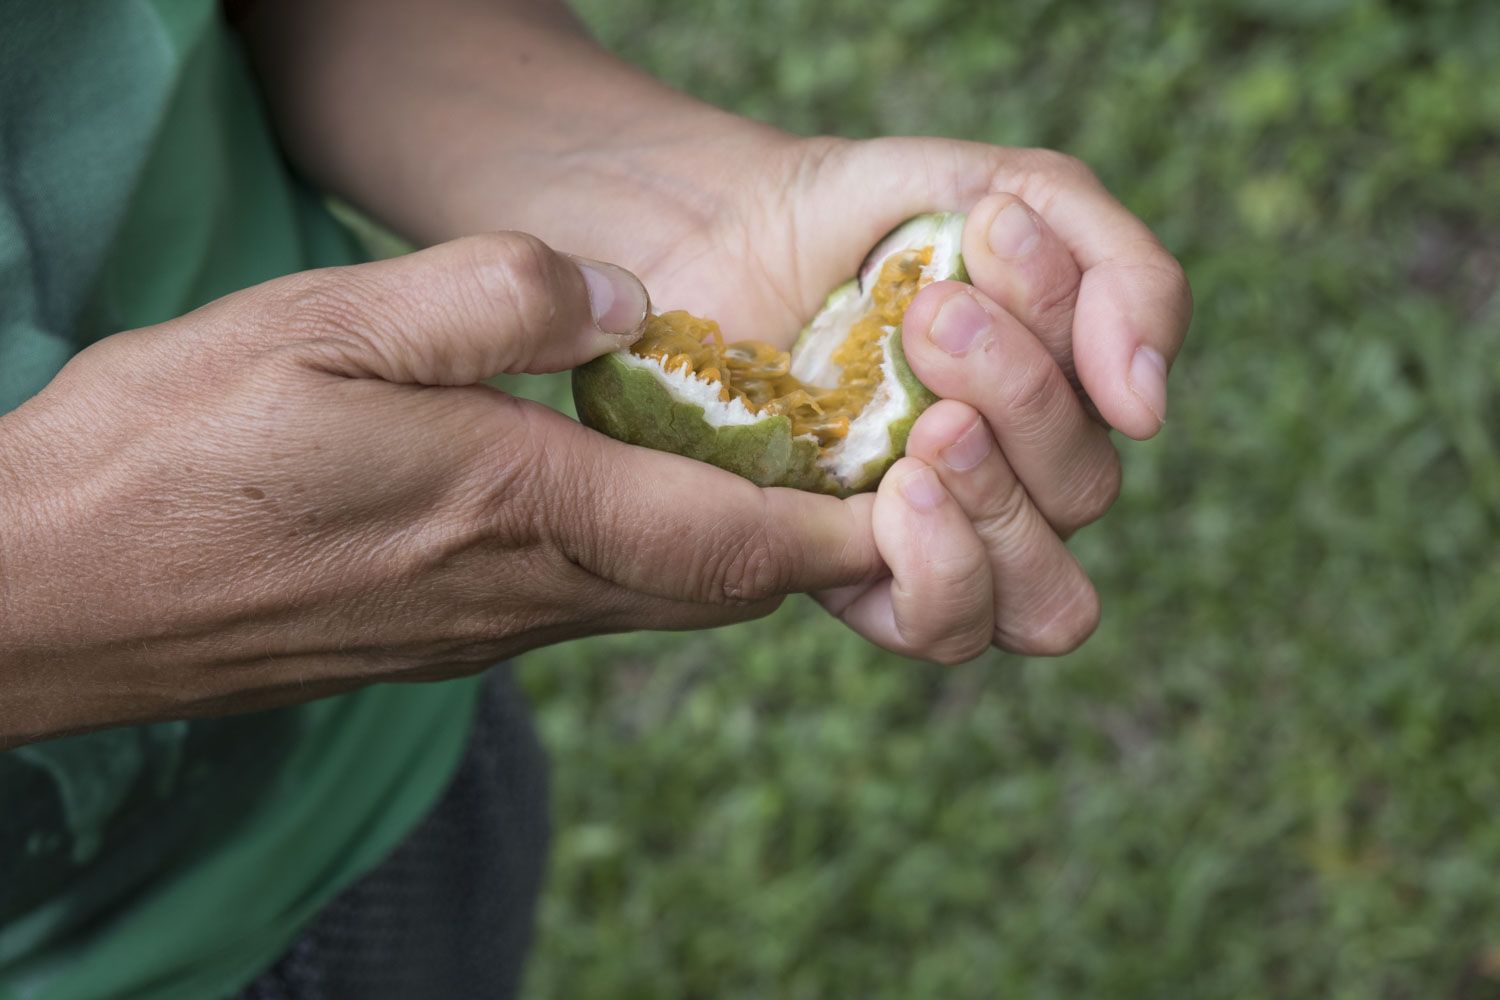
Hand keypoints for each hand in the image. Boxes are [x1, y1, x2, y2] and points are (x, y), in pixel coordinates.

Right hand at [0, 233, 880, 744]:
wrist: (52, 593)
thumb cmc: (175, 450)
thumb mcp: (326, 322)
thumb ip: (496, 302)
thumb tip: (628, 303)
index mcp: (517, 509)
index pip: (733, 541)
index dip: (847, 529)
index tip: (931, 500)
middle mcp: (521, 594)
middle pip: (721, 587)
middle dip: (815, 542)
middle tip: (881, 476)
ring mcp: (481, 631)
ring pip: (660, 600)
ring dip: (736, 548)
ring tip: (781, 472)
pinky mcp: (440, 640)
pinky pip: (587, 604)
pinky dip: (649, 556)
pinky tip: (634, 498)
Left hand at [633, 136, 1191, 661]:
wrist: (720, 236)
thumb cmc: (867, 218)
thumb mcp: (1011, 193)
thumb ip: (1123, 275)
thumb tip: (1149, 412)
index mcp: (1062, 394)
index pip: (1124, 398)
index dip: (1073, 322)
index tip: (988, 228)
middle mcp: (1015, 480)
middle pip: (1085, 492)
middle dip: (1020, 392)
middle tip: (929, 317)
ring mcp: (943, 540)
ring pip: (1047, 596)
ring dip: (997, 495)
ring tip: (927, 423)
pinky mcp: (859, 579)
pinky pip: (947, 630)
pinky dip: (944, 568)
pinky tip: (896, 489)